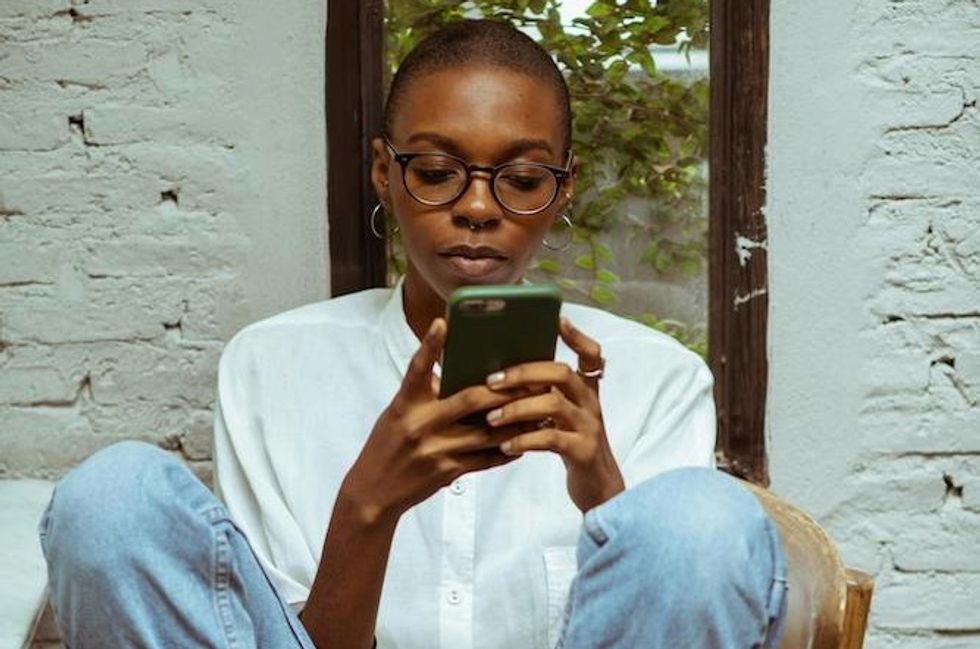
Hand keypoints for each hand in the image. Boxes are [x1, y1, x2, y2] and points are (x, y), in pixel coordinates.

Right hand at [341, 318, 526, 524]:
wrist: (373, 492)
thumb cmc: (388, 444)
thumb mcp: (399, 413)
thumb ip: (425, 392)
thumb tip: (455, 367)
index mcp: (406, 404)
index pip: (417, 369)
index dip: (430, 345)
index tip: (443, 322)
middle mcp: (420, 424)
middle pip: (469, 400)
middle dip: (504, 391)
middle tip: (531, 379)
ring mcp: (435, 450)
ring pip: (486, 433)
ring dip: (516, 422)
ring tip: (540, 412)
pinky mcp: (447, 472)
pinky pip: (485, 460)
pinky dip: (506, 450)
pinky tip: (525, 442)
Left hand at [485, 317, 624, 512]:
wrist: (599, 489)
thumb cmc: (570, 446)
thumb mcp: (563, 416)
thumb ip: (545, 394)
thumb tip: (499, 375)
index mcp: (585, 390)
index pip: (591, 355)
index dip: (576, 336)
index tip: (558, 319)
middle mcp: (590, 403)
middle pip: (562, 373)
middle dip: (524, 372)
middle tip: (492, 380)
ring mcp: (589, 427)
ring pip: (554, 405)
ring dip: (517, 408)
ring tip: (491, 418)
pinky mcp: (583, 452)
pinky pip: (552, 439)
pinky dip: (525, 440)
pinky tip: (505, 445)